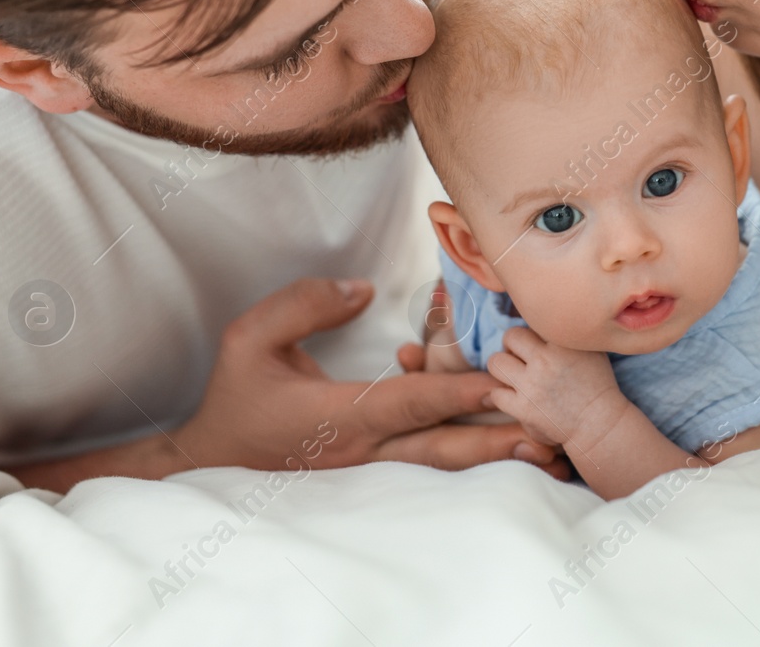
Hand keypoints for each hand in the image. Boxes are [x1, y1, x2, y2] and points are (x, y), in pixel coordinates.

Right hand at [172, 277, 563, 475]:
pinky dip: (466, 453)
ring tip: (545, 450)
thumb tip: (361, 289)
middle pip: (441, 448)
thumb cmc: (235, 397)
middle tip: (548, 433)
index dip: (454, 392)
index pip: (407, 403)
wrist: (211, 461)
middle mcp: (362, 448)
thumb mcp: (248, 339)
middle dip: (497, 439)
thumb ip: (303, 305)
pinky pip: (427, 460)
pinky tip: (503, 447)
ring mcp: (370, 465)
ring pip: (441, 463)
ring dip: (493, 454)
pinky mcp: (373, 468)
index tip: (499, 381)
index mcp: (336, 416)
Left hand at [485, 327, 629, 451]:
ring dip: (502, 367)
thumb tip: (547, 323)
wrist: (599, 423)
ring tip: (513, 375)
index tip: (537, 344)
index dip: (532, 334)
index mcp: (562, 343)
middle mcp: (545, 360)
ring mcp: (532, 385)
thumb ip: (568, 335)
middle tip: (520, 357)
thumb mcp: (592, 350)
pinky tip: (515, 397)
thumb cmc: (598, 386)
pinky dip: (503, 395)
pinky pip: (496, 393)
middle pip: (510, 336)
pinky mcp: (523, 409)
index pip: (532, 323)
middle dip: (512, 345)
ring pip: (496, 362)